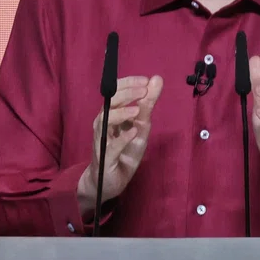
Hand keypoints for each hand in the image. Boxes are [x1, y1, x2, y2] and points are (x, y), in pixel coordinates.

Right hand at [77, 75, 162, 217]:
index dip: (128, 83)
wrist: (111, 181)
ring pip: (104, 121)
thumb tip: (157, 78)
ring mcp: (103, 141)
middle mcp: (103, 124)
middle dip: (126, 94)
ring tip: (137, 110)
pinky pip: (111, 146)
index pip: (115, 92)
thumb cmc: (124, 151)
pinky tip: (133, 131)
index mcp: (111, 114)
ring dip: (121, 114)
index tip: (145, 80)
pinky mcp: (105, 158)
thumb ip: (147, 104)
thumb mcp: (141, 125)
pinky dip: (122, 138)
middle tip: (143, 90)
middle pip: (109, 103)